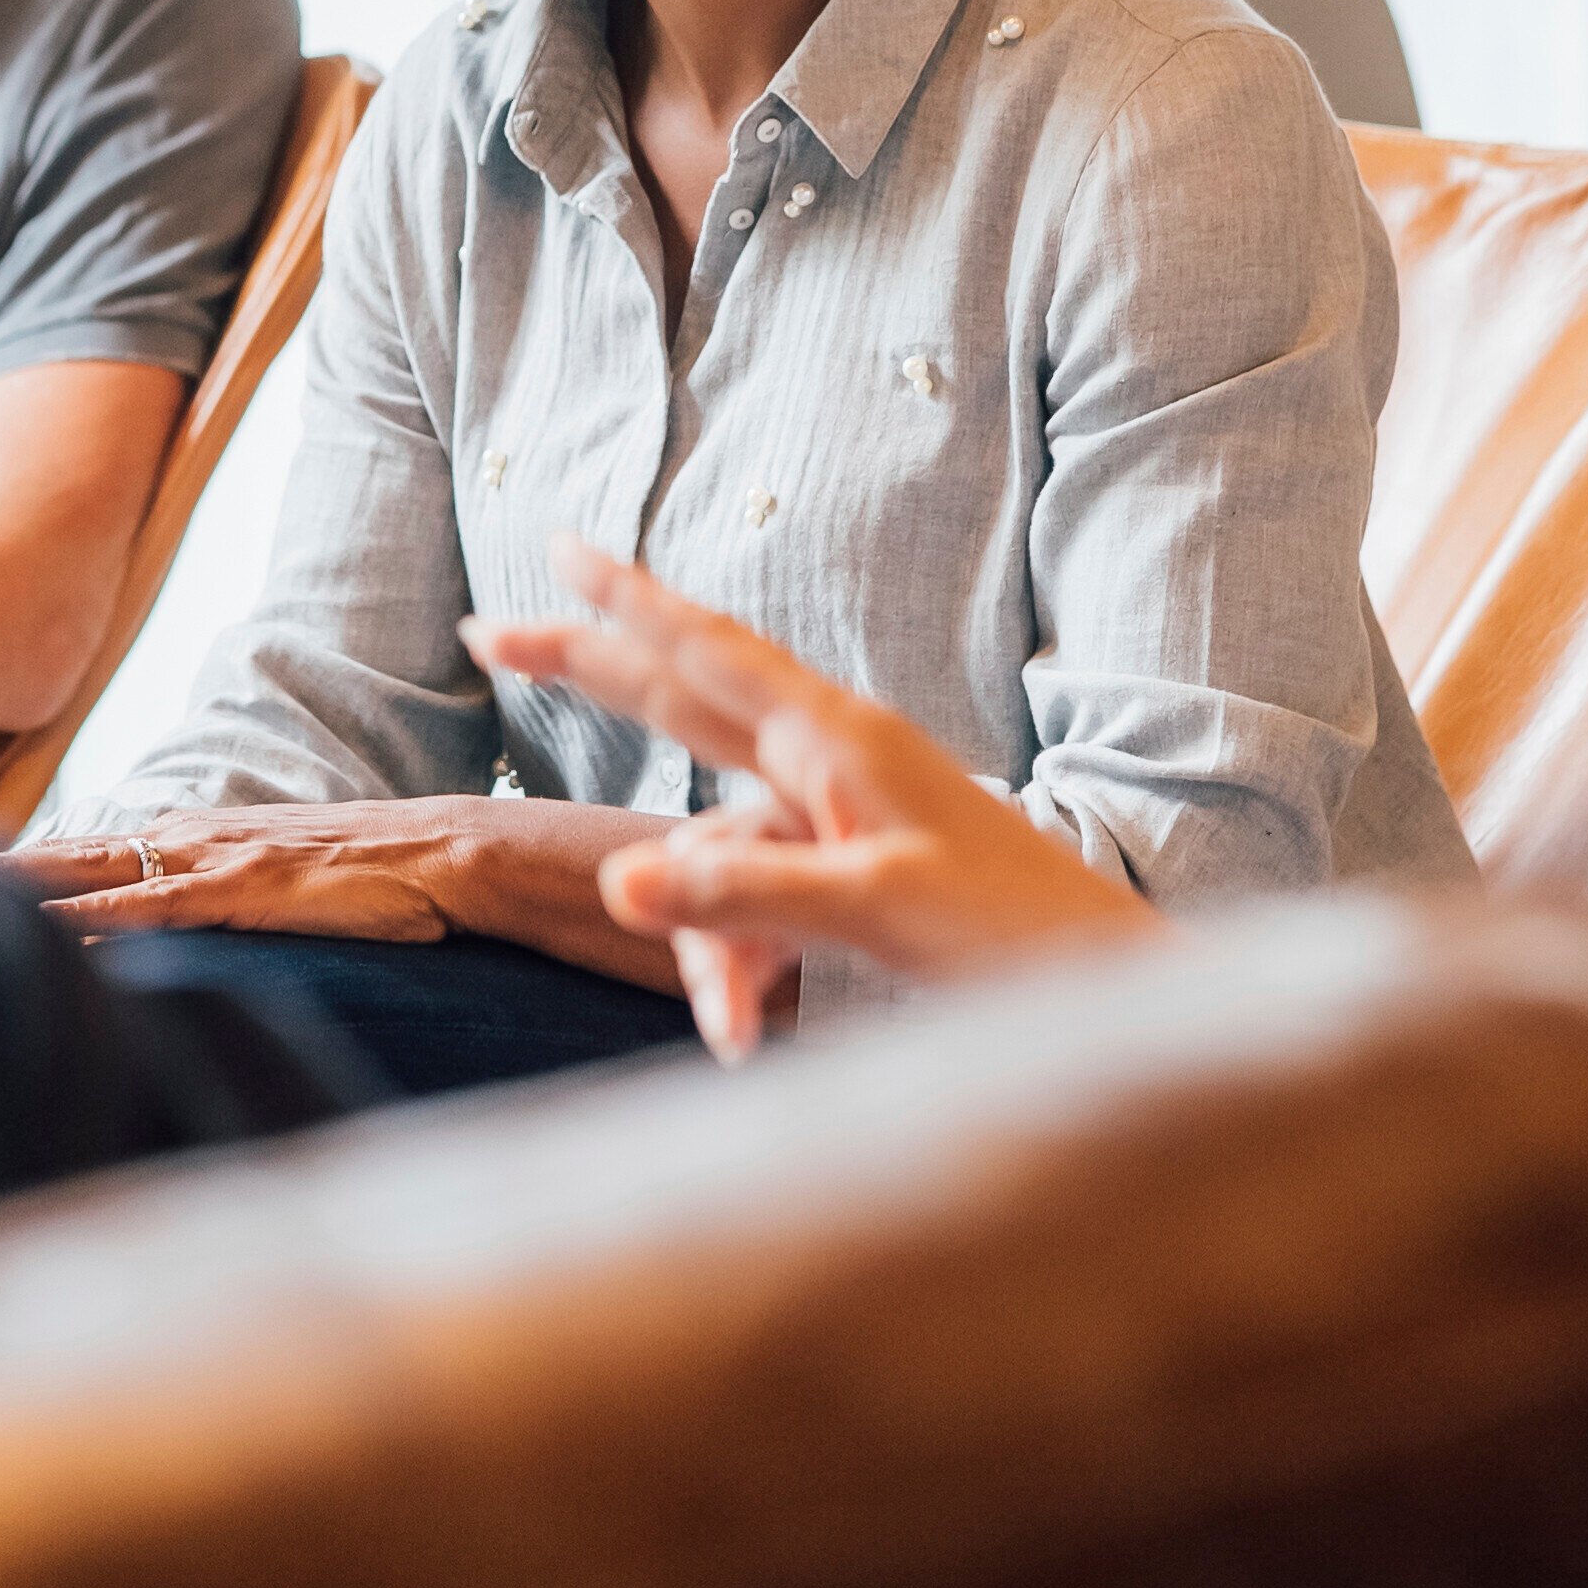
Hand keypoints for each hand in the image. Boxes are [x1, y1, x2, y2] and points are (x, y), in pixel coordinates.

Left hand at [2, 794, 681, 988]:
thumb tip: (182, 931)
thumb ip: (228, 900)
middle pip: (61, 853)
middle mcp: (188, 840)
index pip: (88, 851)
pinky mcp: (234, 891)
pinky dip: (84, 921)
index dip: (12, 861)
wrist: (446, 853)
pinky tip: (34, 934)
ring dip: (8, 888)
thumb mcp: (285, 888)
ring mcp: (207, 863)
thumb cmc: (375, 879)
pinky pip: (142, 908)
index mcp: (197, 839)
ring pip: (84, 872)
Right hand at [467, 536, 1160, 1053]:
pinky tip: (752, 1040)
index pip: (707, 650)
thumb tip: (619, 882)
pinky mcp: (848, 873)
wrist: (1102, 989)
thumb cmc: (1011, 933)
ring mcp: (836, 816)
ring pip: (714, 856)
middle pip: (682, 704)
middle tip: (484, 636)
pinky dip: (742, 970)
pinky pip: (755, 908)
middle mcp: (828, 759)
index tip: (555, 547)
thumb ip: (742, 895)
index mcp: (835, 739)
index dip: (623, 602)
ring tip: (739, 1036)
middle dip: (591, 677)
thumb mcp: (871, 911)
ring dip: (707, 948)